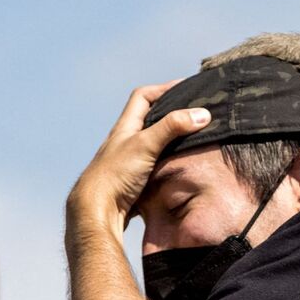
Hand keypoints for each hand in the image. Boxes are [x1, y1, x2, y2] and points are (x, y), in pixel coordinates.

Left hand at [67, 81, 211, 236]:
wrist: (97, 211)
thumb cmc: (115, 175)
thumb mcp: (145, 145)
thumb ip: (172, 127)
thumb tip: (202, 114)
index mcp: (125, 127)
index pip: (143, 97)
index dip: (163, 88)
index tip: (186, 87)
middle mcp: (124, 141)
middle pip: (148, 118)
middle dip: (170, 113)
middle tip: (193, 113)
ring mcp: (127, 161)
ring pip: (151, 143)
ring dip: (170, 139)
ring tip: (192, 138)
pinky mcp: (132, 181)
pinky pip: (153, 165)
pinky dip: (167, 162)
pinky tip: (179, 167)